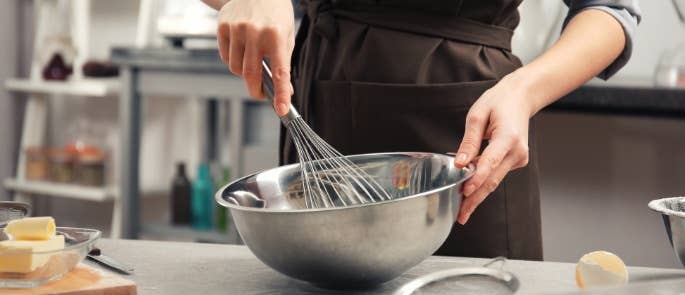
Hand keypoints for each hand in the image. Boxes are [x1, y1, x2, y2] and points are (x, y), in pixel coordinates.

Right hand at [216, 0, 294, 115]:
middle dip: (257, 90)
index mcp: (277, 35)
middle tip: (262, 94)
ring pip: (236, 68)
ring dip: (245, 73)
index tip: (281, 109)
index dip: (281, 93)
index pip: (280, 71)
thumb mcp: (287, 34)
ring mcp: (236, 28)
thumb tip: (286, 92)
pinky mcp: (223, 26)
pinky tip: (242, 49)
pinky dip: (234, 61)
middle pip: (251, 74)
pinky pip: (226, 57)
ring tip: (253, 61)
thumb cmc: (276, 14)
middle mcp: (255, 32)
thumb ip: (285, 63)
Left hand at [453, 71, 534, 224]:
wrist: (521, 98)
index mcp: (508, 137)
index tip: (465, 192)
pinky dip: (483, 183)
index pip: (490, 162)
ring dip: (478, 195)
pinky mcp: (516, 161)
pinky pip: (496, 174)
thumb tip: (460, 163)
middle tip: (461, 216)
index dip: (477, 179)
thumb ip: (469, 141)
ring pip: (495, 181)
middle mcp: (517, 152)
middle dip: (475, 198)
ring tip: (462, 211)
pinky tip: (469, 192)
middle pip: (493, 180)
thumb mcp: (477, 115)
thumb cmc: (498, 103)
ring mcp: (518, 158)